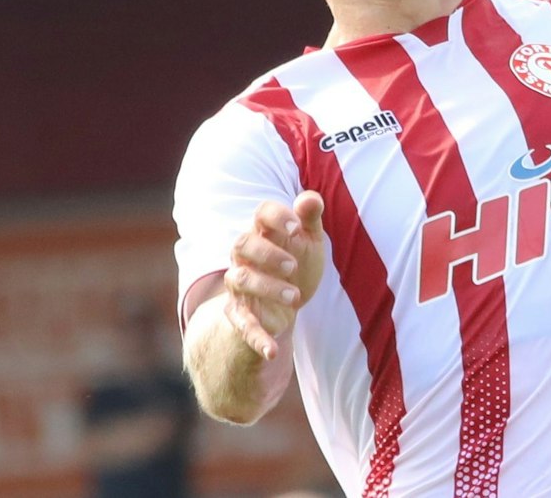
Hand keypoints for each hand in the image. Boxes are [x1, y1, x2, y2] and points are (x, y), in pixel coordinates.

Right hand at [222, 191, 326, 361]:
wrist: (284, 304)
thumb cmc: (296, 263)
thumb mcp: (308, 242)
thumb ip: (309, 219)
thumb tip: (310, 197)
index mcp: (264, 232)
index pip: (260, 214)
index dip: (276, 217)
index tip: (296, 226)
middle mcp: (245, 257)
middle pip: (241, 244)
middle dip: (266, 253)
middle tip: (294, 266)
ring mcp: (240, 286)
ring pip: (239, 280)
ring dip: (266, 288)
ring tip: (296, 297)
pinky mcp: (241, 315)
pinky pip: (243, 326)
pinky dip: (257, 339)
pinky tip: (273, 352)